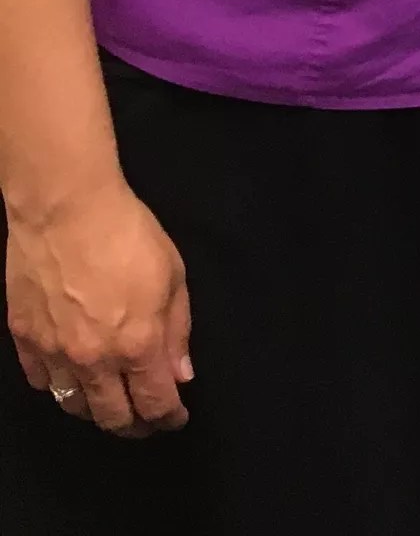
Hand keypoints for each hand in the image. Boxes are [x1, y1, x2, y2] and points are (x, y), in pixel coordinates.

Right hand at [5, 181, 191, 435]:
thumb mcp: (173, 277)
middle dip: (133, 425)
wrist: (65, 211)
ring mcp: (53, 352)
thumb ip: (177, 332)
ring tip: (111, 403)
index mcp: (136, 344)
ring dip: (95, 410)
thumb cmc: (128, 235)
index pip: (154, 402)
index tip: (175, 419)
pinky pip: (41, 381)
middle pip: (111, 416)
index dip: (168, 418)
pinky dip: (59, 387)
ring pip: (73, 405)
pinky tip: (72, 379)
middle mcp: (92, 359)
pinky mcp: (24, 339)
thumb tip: (180, 375)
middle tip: (145, 420)